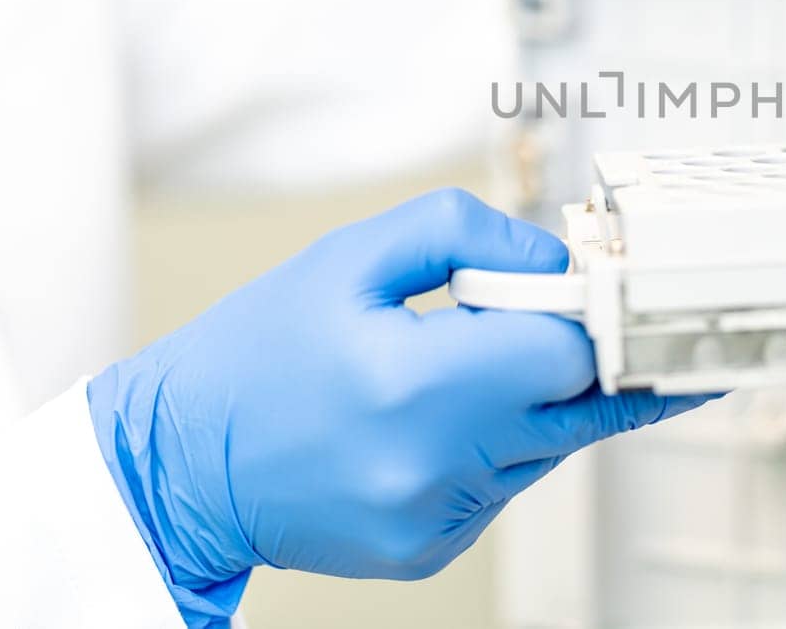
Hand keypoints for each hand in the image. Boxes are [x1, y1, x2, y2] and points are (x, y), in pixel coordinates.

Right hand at [88, 189, 699, 626]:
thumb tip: (551, 261)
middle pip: (581, 408)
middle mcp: (436, 466)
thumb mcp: (350, 258)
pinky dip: (497, 443)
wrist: (175, 466)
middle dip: (588, 356)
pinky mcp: (430, 550)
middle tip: (592, 314)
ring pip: (549, 446)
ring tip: (468, 360)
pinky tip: (439, 415)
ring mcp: (437, 519)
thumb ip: (466, 235)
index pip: (572, 355)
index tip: (611, 289)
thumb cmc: (256, 354)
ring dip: (538, 398)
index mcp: (416, 384)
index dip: (600, 315)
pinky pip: (505, 484)